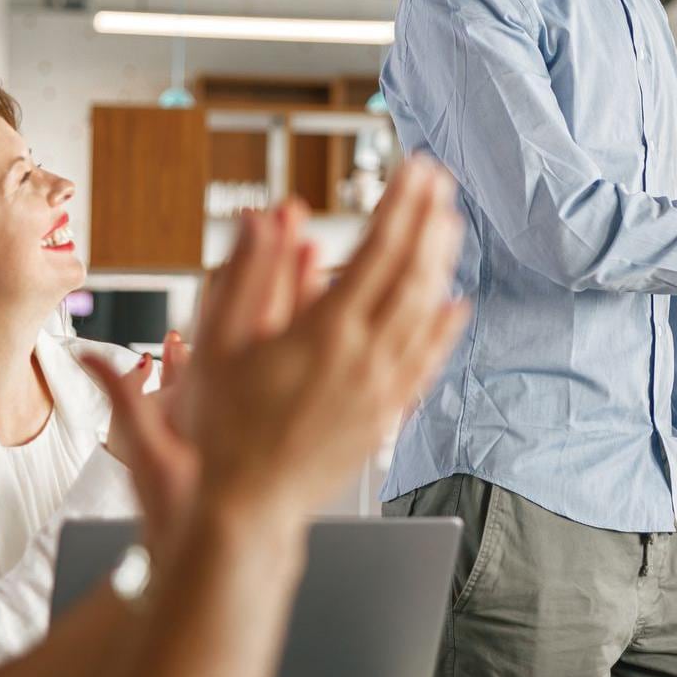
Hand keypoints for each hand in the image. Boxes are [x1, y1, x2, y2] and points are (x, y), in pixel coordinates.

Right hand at [85, 158, 468, 552]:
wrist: (248, 506)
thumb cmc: (224, 429)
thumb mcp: (219, 344)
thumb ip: (247, 277)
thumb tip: (265, 220)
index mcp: (326, 334)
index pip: (378, 251)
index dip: (400, 205)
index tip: (413, 170)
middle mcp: (364, 359)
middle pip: (412, 274)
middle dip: (427, 220)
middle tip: (438, 180)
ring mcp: (381, 388)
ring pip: (427, 312)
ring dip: (441, 262)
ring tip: (449, 223)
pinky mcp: (385, 414)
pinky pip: (428, 361)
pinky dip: (446, 327)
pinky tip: (456, 304)